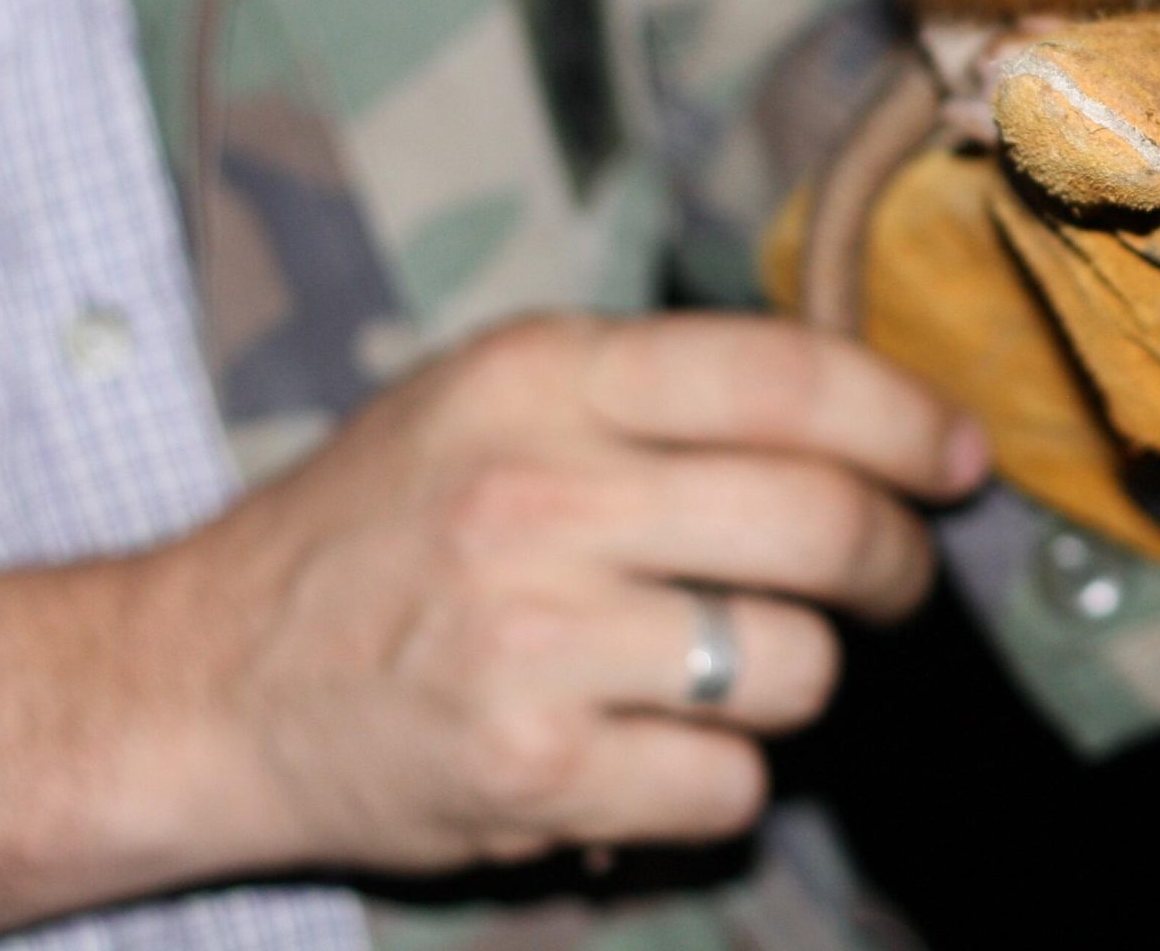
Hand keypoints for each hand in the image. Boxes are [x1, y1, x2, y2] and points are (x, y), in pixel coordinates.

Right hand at [0, 313, 985, 934]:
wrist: (201, 679)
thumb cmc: (381, 528)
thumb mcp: (497, 395)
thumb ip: (666, 390)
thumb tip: (874, 412)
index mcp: (545, 377)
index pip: (789, 378)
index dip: (907, 418)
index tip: (958, 457)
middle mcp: (539, 494)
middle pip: (822, 524)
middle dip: (894, 561)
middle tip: (892, 577)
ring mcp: (531, 637)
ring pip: (795, 664)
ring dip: (794, 677)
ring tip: (724, 666)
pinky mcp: (526, 766)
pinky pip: (730, 781)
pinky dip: (720, 778)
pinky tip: (655, 746)